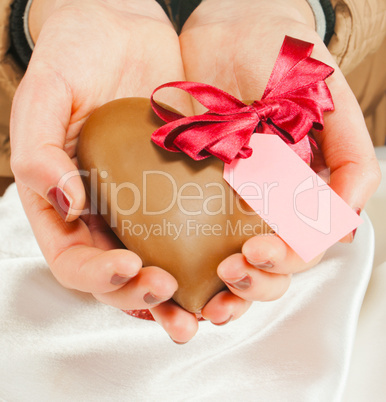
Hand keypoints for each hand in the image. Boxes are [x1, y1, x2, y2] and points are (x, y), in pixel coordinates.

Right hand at [11, 0, 200, 342]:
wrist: (122, 29)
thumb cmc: (75, 57)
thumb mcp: (45, 95)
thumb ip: (37, 150)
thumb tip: (64, 201)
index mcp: (66, 203)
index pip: (74, 259)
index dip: (98, 275)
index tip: (130, 266)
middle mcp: (107, 212)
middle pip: (121, 274)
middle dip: (144, 294)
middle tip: (172, 295)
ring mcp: (147, 203)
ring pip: (162, 262)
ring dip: (184, 293)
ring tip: (210, 308)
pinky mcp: (181, 185)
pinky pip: (195, 227)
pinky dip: (212, 253)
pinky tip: (232, 261)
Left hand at [179, 0, 380, 323]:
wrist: (229, 24)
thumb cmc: (280, 53)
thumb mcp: (324, 97)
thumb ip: (348, 156)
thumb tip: (345, 219)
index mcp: (297, 187)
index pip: (301, 243)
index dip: (286, 259)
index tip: (258, 252)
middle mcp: (262, 198)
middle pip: (267, 262)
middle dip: (252, 282)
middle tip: (229, 278)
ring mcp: (224, 194)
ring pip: (228, 257)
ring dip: (219, 286)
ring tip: (204, 300)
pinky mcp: (188, 184)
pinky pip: (186, 229)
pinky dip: (182, 259)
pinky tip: (171, 274)